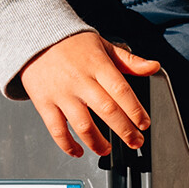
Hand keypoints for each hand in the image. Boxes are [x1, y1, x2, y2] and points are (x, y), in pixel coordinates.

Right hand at [16, 30, 161, 156]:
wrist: (35, 36)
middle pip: (107, 110)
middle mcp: (80, 80)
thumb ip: (129, 61)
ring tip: (107, 149)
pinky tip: (78, 151)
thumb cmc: (72, 43)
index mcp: (98, 65)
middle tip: (136, 141)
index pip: (121, 91)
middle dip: (125, 130)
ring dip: (98, 142)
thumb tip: (154, 67)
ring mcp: (61, 93)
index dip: (136, 110)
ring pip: (83, 125)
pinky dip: (68, 145)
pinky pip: (56, 130)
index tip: (144, 124)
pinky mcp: (44, 103)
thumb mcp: (103, 46)